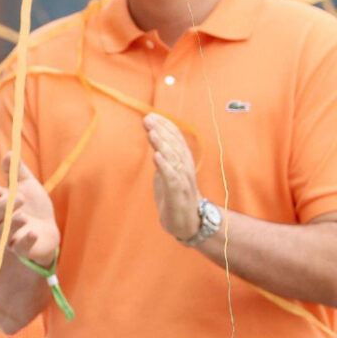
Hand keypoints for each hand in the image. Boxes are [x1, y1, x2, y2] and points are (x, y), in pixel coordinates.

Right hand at [0, 154, 59, 267]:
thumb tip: (9, 153)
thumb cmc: (34, 207)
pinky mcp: (23, 249)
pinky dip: (25, 241)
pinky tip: (33, 233)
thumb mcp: (27, 185)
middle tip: (21, 198)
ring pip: (2, 232)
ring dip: (12, 222)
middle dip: (3, 206)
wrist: (50, 230)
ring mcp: (9, 237)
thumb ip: (17, 171)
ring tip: (24, 215)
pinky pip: (19, 249)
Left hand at [144, 112, 201, 241]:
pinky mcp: (178, 195)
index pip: (176, 139)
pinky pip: (172, 179)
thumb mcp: (167, 170)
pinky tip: (157, 156)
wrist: (188, 222)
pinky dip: (165, 167)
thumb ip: (162, 153)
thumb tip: (153, 133)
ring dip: (163, 145)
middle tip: (148, 119)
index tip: (151, 115)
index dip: (165, 126)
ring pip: (174, 159)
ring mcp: (183, 182)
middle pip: (175, 146)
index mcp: (183, 161)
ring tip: (152, 133)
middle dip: (162, 131)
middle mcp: (185, 168)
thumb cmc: (176, 194)